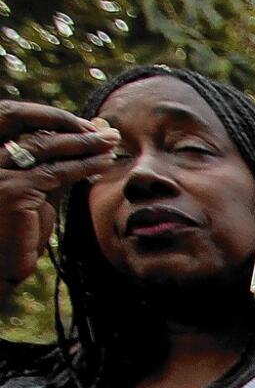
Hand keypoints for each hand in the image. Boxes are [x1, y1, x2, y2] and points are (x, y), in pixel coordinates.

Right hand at [0, 101, 119, 294]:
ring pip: (46, 148)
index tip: (89, 126)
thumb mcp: (36, 192)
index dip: (56, 121)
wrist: (2, 265)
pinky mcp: (12, 190)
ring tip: (111, 143)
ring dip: (83, 144)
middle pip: (35, 133)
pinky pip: (55, 172)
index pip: (22, 126)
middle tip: (108, 132)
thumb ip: (51, 170)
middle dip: (74, 130)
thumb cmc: (19, 232)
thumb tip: (85, 148)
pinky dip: (82, 166)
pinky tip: (103, 163)